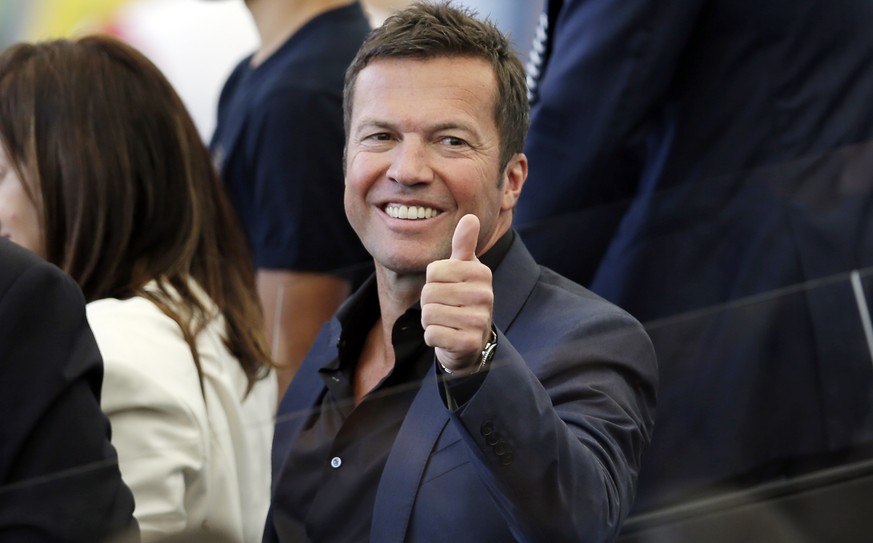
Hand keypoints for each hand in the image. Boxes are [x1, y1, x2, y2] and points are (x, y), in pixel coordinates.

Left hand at [421, 214, 493, 373]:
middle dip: (429, 303)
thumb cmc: (462, 299)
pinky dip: (433, 337)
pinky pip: (432, 335)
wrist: (471, 342)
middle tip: (446, 309)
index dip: (432, 282)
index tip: (447, 289)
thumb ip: (463, 245)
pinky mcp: (470, 343)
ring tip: (446, 322)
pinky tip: (447, 337)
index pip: (433, 271)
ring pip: (428, 314)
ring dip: (430, 321)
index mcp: (481, 273)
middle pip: (429, 293)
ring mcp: (479, 320)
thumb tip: (470, 217)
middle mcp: (485, 295)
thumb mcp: (463, 270)